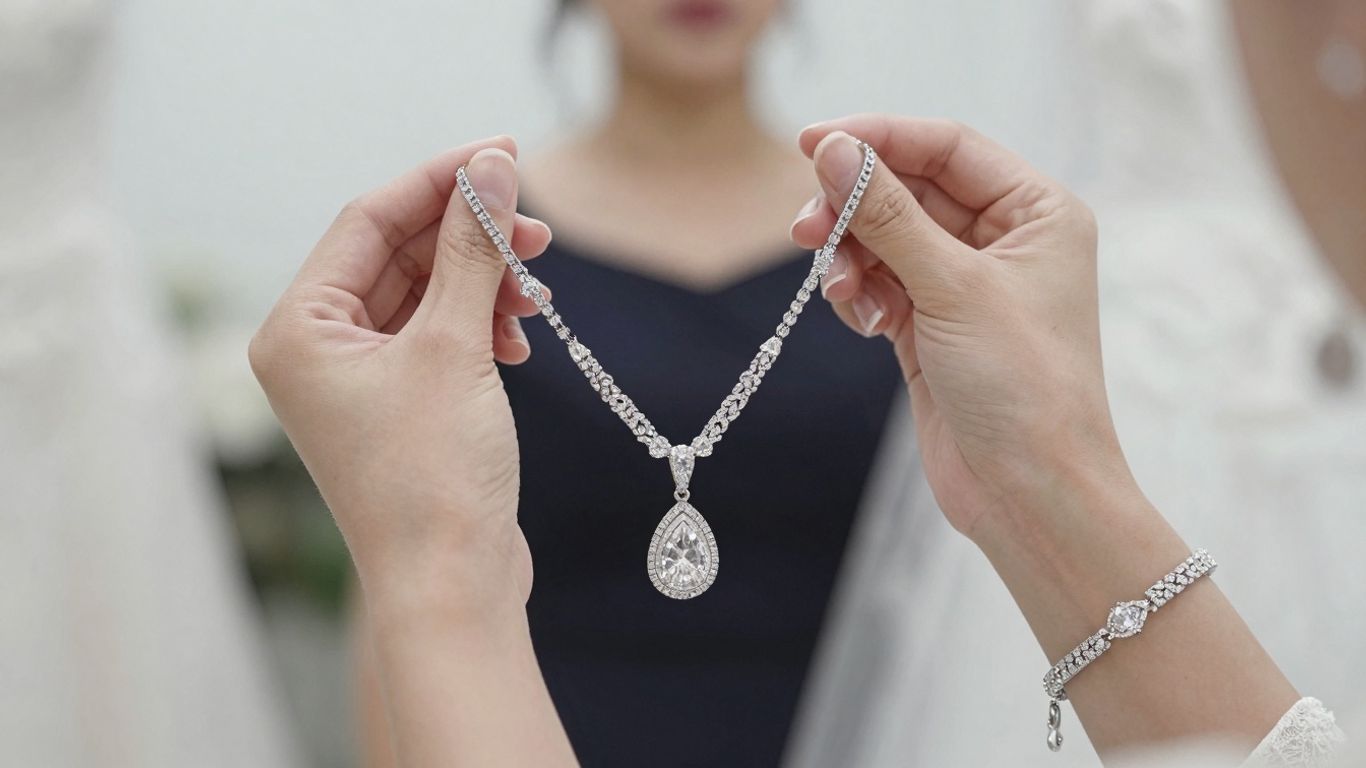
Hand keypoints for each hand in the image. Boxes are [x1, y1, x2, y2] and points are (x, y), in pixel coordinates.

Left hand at [250, 137, 551, 611]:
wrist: (451, 586)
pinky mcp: (399, 406)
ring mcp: (358, 382)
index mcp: (299, 329)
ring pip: (425, 295)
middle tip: (539, 230)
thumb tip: (493, 168)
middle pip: (398, 254)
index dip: (440, 180)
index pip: (368, 220)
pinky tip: (520, 343)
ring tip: (535, 295)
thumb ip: (473, 249)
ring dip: (484, 285)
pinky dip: (482, 327)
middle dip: (471, 238)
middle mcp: (317, 350)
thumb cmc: (434, 479)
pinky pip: (439, 337)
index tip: (506, 154)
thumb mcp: (455, 346)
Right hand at [790, 117, 1133, 542]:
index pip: (947, 148)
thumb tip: (834, 152)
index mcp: (1036, 213)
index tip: (813, 142)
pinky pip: (880, 284)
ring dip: (851, 256)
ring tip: (838, 289)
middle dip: (855, 207)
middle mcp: (1004, 241)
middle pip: (910, 191)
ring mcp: (965, 286)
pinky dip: (859, 294)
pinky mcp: (932, 328)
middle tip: (804, 228)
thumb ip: (886, 214)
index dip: (879, 138)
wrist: (1030, 495)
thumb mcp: (952, 288)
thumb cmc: (1023, 388)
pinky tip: (862, 320)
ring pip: (886, 240)